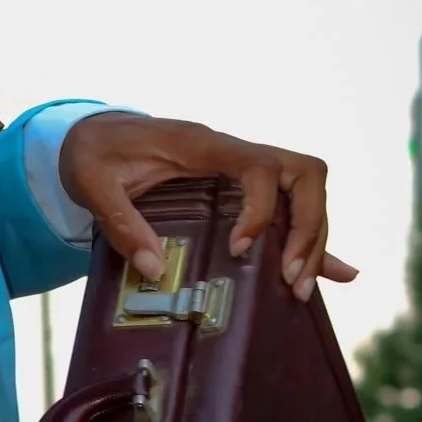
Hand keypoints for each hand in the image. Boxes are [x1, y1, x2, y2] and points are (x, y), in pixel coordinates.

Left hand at [59, 112, 357, 299]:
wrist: (88, 132)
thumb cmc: (91, 152)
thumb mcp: (90, 183)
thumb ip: (119, 222)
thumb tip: (156, 269)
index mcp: (199, 144)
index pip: (259, 165)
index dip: (261, 208)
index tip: (239, 248)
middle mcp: (230, 152)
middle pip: (303, 174)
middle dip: (307, 227)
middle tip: (289, 277)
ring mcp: (240, 169)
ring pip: (306, 192)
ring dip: (313, 239)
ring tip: (299, 289)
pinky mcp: (240, 189)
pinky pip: (289, 209)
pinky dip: (311, 239)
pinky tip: (333, 273)